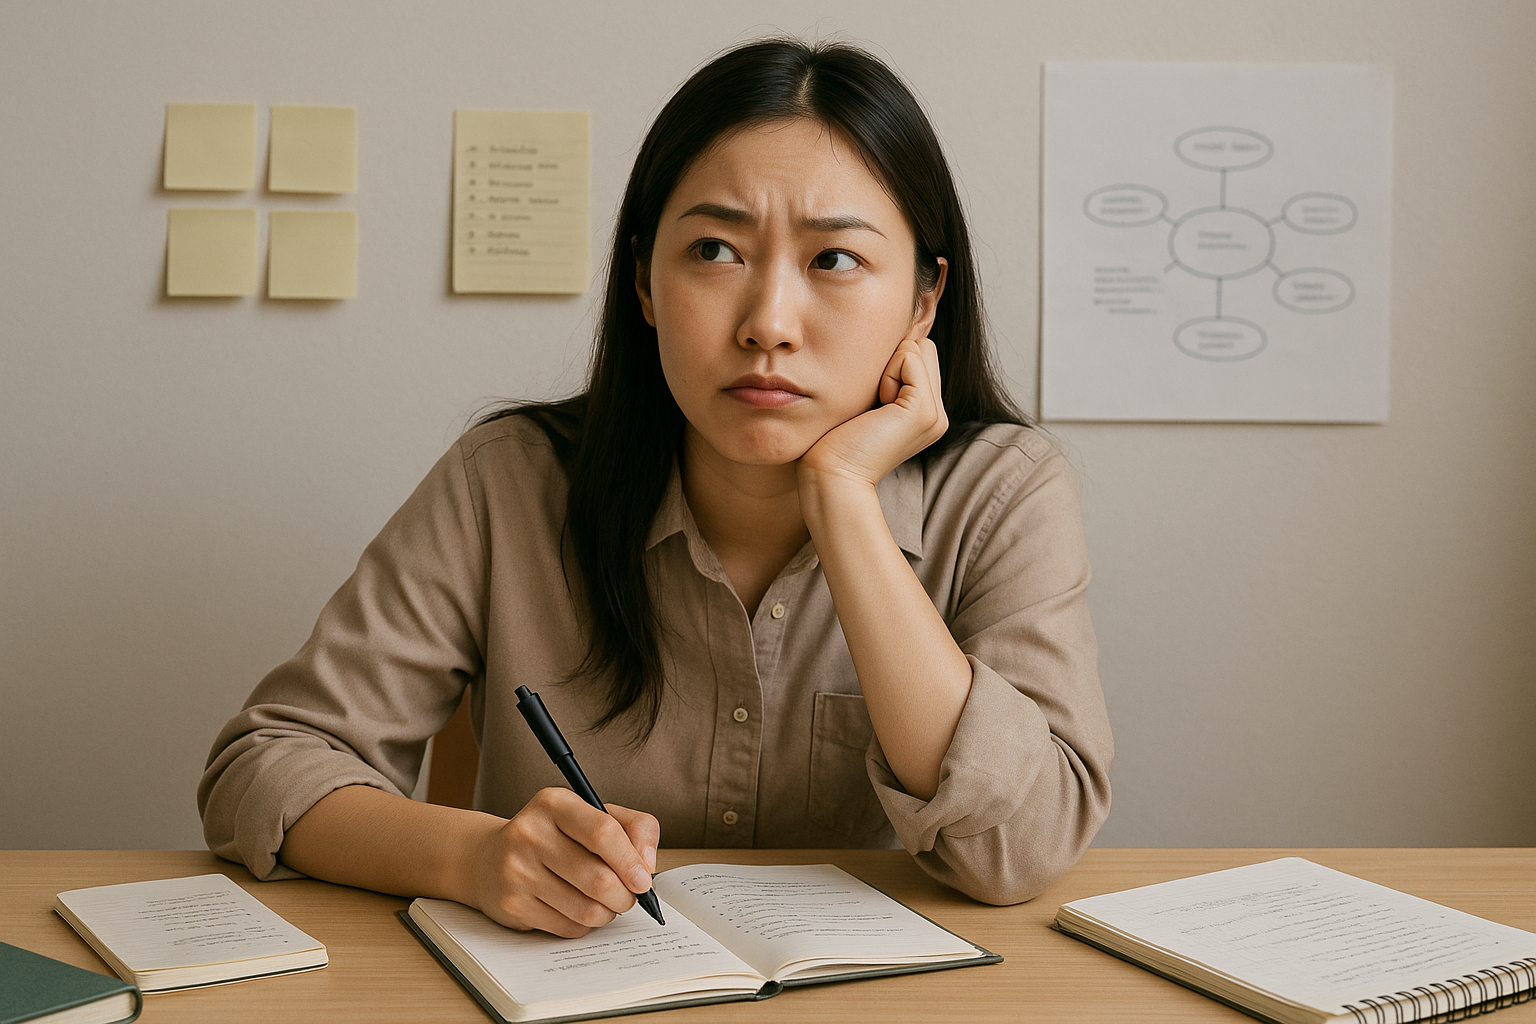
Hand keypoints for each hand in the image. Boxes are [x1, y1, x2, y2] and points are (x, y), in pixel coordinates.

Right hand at [463, 788, 659, 936]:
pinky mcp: (512, 905)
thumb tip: (648, 864)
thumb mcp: (591, 815)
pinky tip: (578, 908)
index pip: (603, 832)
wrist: (489, 858)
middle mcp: (530, 834)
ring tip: (606, 902)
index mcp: (554, 804)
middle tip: (630, 896)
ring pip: (586, 909)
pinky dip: (585, 924)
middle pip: (598, 879)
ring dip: (607, 913)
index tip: (644, 880)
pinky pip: (568, 927)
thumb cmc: (554, 836)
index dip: (631, 861)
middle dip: (625, 896)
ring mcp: (517, 871)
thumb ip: (633, 827)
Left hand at [799, 336, 947, 490]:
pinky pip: (909, 359)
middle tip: (874, 402)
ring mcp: (935, 415)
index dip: (891, 364)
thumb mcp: (869, 400)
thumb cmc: (837, 439)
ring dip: (888, 368)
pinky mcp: (923, 411)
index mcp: (927, 413)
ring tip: (874, 406)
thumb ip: (889, 375)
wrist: (833, 475)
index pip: (921, 353)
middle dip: (893, 362)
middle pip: (924, 347)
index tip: (872, 402)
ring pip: (918, 349)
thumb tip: (895, 337)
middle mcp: (938, 415)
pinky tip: (876, 406)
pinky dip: (887, 374)